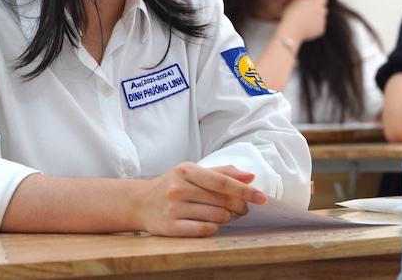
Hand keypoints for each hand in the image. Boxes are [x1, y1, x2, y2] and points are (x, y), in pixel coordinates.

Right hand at [136, 162, 265, 236]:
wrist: (140, 202)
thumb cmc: (173, 186)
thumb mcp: (192, 172)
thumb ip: (221, 172)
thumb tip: (249, 175)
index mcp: (185, 170)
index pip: (221, 182)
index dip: (244, 190)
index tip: (262, 198)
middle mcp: (178, 188)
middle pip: (222, 201)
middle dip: (239, 207)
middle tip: (242, 209)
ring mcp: (173, 208)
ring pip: (216, 217)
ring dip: (226, 218)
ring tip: (223, 215)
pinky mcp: (170, 227)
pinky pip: (204, 230)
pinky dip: (214, 228)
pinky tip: (211, 224)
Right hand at [278, 0, 327, 43]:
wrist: (291, 29)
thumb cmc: (290, 15)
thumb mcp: (293, 0)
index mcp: (316, 2)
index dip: (316, 1)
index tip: (311, 3)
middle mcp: (322, 10)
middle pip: (322, 9)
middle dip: (316, 10)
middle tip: (306, 13)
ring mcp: (322, 21)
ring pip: (320, 18)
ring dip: (314, 19)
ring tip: (303, 21)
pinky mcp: (321, 30)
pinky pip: (319, 27)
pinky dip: (314, 27)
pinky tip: (305, 27)